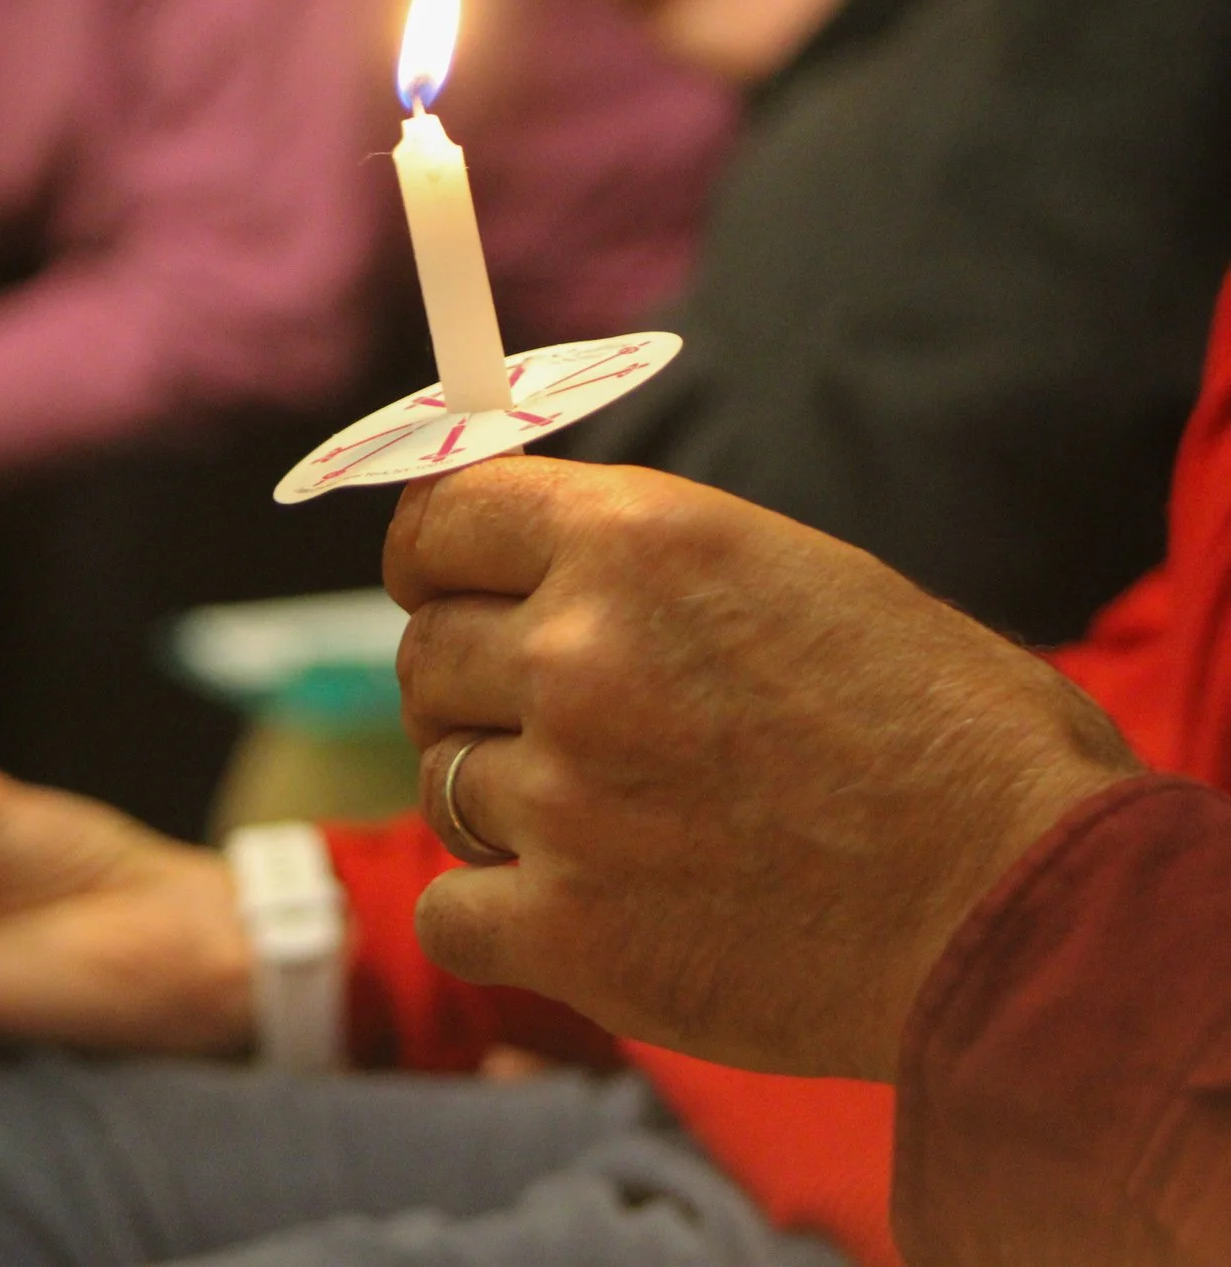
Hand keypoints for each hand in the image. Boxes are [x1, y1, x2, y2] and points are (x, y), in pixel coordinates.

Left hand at [385, 459, 1141, 1081]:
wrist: (1023, 908)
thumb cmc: (945, 735)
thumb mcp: (796, 574)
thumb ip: (640, 566)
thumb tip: (522, 564)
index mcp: (639, 542)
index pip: (438, 521)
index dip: (430, 559)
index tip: (439, 587)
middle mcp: (579, 654)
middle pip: (427, 655)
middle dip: (474, 689)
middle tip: (560, 730)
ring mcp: (563, 796)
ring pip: (440, 782)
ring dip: (501, 804)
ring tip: (617, 826)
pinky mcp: (566, 930)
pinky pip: (448, 909)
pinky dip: (494, 918)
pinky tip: (579, 913)